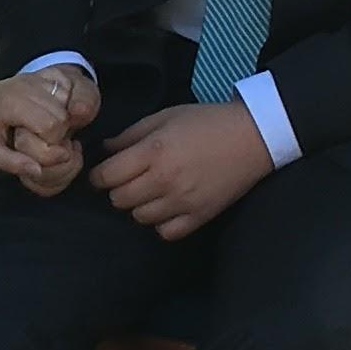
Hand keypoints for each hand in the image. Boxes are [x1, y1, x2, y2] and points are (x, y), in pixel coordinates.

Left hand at [0, 78, 81, 191]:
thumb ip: (13, 163)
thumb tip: (39, 171)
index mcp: (12, 104)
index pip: (52, 124)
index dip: (50, 142)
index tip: (36, 149)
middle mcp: (26, 86)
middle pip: (62, 114)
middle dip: (58, 133)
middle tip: (38, 141)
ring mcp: (33, 78)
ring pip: (66, 101)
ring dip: (62, 118)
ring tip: (42, 129)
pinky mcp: (37, 76)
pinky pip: (63, 88)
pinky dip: (63, 102)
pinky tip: (48, 114)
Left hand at [91, 101, 271, 242]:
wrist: (252, 137)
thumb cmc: (206, 122)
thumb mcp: (164, 117)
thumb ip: (130, 135)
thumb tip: (105, 150)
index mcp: (152, 153)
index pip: (107, 177)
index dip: (98, 175)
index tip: (102, 173)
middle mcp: (164, 181)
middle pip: (119, 199)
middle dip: (117, 189)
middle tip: (128, 179)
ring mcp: (182, 202)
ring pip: (139, 217)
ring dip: (138, 205)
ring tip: (149, 191)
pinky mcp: (199, 216)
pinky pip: (166, 233)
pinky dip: (160, 223)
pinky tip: (166, 207)